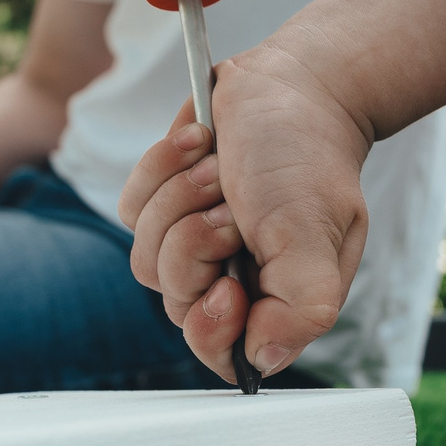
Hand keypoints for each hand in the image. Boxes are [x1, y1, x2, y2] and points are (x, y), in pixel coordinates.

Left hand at [117, 49, 371, 383]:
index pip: (224, 356)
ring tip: (223, 169)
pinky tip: (200, 145)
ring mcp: (192, 243)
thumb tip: (262, 361)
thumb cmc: (309, 156)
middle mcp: (233, 279)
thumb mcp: (316, 235)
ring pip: (146, 258)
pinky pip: (129, 210)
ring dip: (181, 200)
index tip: (227, 284)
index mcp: (276, 300)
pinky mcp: (162, 204)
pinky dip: (160, 169)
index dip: (213, 328)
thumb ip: (300, 310)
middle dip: (197, 245)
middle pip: (177, 304)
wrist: (291, 84)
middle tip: (234, 206)